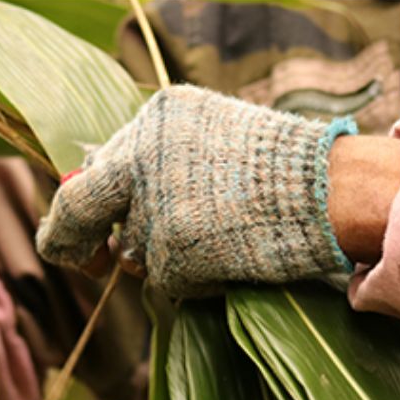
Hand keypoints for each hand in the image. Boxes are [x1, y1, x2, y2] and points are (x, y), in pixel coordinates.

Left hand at [35, 85, 358, 297]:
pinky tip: (234, 257)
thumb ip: (162, 161)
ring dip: (162, 257)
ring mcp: (154, 205)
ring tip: (222, 238)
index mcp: (156, 118)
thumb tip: (116, 213)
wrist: (328, 192)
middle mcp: (144, 154)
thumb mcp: (215, 137)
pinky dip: (197, 280)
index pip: (96, 164)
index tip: (71, 232)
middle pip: (84, 206)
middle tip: (86, 264)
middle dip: (75, 242)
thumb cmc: (286, 169)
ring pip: (135, 250)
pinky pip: (169, 280)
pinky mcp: (171, 250)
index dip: (78, 202)